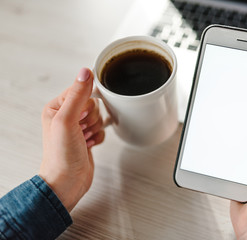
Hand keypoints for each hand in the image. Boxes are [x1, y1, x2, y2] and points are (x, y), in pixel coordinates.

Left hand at [39, 68, 104, 211]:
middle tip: (81, 130)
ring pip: (99, 116)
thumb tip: (86, 72)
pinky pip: (102, 129)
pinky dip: (99, 137)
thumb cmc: (61, 156)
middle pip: (93, 104)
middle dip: (91, 119)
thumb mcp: (67, 121)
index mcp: (56, 107)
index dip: (86, 105)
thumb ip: (77, 95)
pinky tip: (89, 144)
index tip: (81, 117)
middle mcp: (66, 115)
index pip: (81, 91)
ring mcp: (77, 127)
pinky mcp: (86, 137)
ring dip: (95, 128)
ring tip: (84, 139)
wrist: (67, 182)